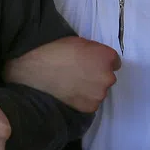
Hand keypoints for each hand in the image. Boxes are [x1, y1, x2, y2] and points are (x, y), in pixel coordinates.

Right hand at [3, 37, 118, 112]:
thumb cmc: (54, 52)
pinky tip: (69, 94)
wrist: (35, 71)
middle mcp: (108, 76)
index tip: (90, 63)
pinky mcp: (89, 107)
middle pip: (107, 77)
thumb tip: (94, 59)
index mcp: (106, 57)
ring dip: (89, 89)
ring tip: (71, 85)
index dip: (100, 62)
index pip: (114, 62)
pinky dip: (82, 99)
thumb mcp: (78, 42)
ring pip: (98, 91)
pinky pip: (89, 102)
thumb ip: (93, 52)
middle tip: (78, 74)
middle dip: (96, 76)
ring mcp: (99, 94)